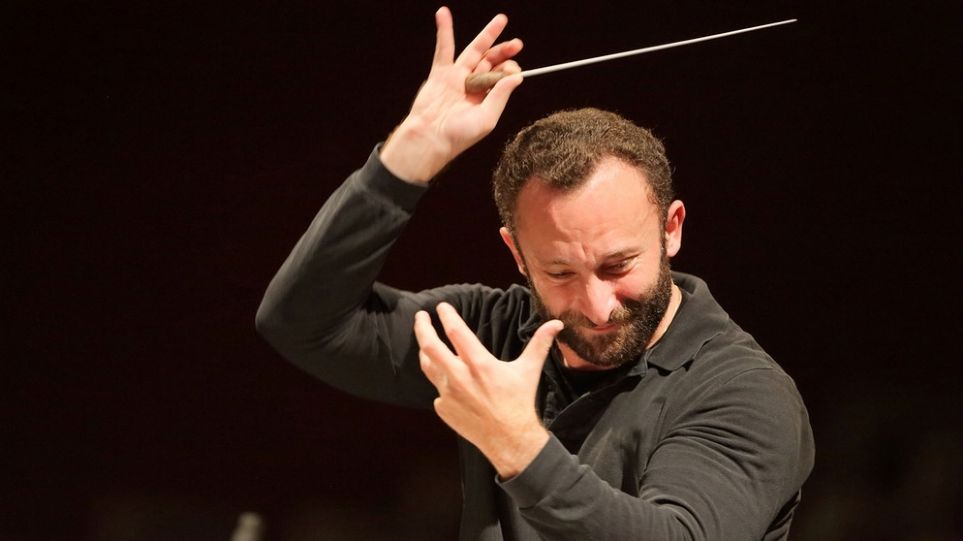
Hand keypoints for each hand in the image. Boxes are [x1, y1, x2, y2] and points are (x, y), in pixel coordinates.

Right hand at [380, 7, 523, 182]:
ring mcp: (456, 78)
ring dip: (487, 35)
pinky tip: (443, 14)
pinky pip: (443, 48)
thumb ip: (500, 96)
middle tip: (517, 44)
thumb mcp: (487, 118)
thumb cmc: (458, 136)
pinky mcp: (440, 73)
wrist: (430, 138)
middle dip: (504, 51)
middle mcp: (472, 86)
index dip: (509, 70)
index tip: (513, 70)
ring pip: (474, 51)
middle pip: (491, 62)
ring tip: (501, 19)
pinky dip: (444, 30)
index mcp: (485, 99)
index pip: (501, 77)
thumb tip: (517, 77)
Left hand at [414, 302, 561, 477]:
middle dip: (422, 327)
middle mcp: (459, 377)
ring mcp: (448, 394)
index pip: (456, 332)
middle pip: (430, 346)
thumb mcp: (529, 370)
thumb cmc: (519, 403)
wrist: (509, 439)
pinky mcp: (443, 408)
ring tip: (425, 342)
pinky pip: (438, 389)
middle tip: (421, 316)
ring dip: (425, 352)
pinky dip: (441, 381)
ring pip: (428, 366)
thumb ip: (539, 344)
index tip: (442, 307)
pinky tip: (447, 379)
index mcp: (479, 364)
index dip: (447, 316)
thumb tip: (556, 324)